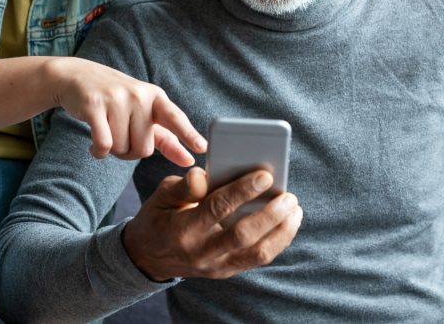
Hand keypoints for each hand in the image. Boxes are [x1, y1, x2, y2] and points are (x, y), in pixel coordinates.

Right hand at [50, 57, 205, 166]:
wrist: (77, 77)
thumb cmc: (115, 99)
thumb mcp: (143, 112)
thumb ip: (166, 138)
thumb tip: (190, 160)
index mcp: (155, 97)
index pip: (174, 117)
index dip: (188, 134)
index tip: (202, 148)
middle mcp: (139, 95)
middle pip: (143, 149)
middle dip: (130, 151)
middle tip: (120, 135)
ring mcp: (116, 98)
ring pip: (122, 148)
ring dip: (112, 150)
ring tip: (106, 131)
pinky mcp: (94, 104)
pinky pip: (103, 144)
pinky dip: (98, 151)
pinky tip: (93, 146)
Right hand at [122, 167, 302, 281]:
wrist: (148, 256)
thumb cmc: (158, 216)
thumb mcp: (161, 195)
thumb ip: (184, 186)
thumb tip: (204, 174)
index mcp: (183, 229)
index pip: (217, 208)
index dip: (242, 191)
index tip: (265, 175)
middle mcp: (201, 252)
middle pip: (243, 235)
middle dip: (270, 214)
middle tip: (289, 195)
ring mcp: (216, 266)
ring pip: (256, 253)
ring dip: (281, 231)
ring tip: (294, 209)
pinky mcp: (226, 271)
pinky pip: (256, 259)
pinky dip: (277, 241)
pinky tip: (287, 223)